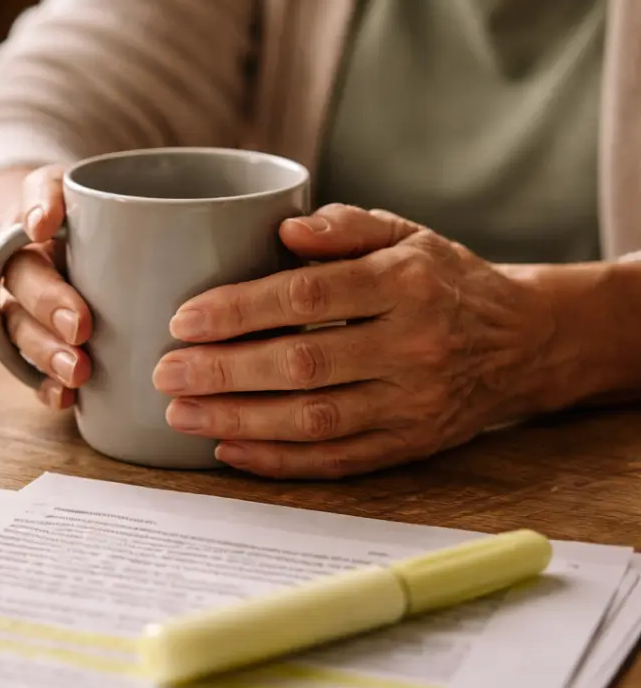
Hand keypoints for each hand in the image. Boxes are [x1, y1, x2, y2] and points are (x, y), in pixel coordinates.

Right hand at [0, 165, 92, 408]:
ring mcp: (26, 313)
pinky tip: (65, 398)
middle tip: (80, 326)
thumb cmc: (80, 212)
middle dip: (48, 309)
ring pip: (24, 336)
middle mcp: (19, 275)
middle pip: (23, 293)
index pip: (22, 232)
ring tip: (77, 372)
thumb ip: (52, 192)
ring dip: (48, 355)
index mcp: (23, 232)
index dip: (32, 231)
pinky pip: (33, 372)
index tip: (45, 233)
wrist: (62, 239)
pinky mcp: (41, 347)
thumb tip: (40, 220)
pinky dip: (47, 387)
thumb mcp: (67, 186)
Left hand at [152, 204, 559, 478]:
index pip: (307, 297)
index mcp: (406, 284)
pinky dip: (278, 461)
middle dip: (223, 372)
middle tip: (165, 374)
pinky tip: (229, 451)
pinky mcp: (409, 445)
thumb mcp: (408, 234)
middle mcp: (412, 347)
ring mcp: (413, 404)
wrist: (522, 342)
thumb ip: (347, 226)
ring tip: (181, 415)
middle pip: (301, 364)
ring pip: (313, 421)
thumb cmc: (444, 281)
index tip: (182, 320)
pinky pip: (337, 461)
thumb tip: (284, 229)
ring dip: (239, 421)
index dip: (239, 311)